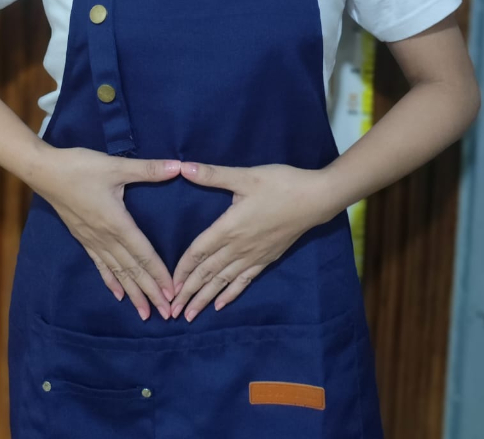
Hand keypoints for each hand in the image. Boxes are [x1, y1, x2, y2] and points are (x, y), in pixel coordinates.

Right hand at [30, 144, 180, 320]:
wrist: (45, 172)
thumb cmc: (81, 168)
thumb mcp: (116, 166)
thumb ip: (148, 169)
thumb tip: (179, 166)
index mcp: (117, 222)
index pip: (143, 254)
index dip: (159, 274)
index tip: (173, 294)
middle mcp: (106, 237)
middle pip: (132, 269)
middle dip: (150, 292)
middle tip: (166, 314)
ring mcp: (93, 240)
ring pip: (117, 272)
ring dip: (133, 292)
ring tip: (145, 313)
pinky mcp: (83, 238)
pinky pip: (100, 265)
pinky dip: (110, 281)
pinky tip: (117, 295)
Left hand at [170, 161, 328, 320]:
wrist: (315, 199)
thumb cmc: (279, 184)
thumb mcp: (245, 175)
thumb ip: (213, 174)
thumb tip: (183, 167)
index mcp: (229, 227)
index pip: (199, 252)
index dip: (182, 269)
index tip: (168, 286)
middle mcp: (239, 246)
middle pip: (208, 272)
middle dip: (189, 292)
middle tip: (172, 312)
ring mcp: (254, 255)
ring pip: (224, 281)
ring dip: (205, 298)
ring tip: (191, 316)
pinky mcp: (267, 259)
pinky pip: (244, 280)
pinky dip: (231, 294)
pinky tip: (221, 305)